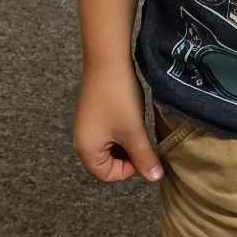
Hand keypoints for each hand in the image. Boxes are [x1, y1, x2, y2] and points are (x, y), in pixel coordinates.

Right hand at [73, 64, 163, 183]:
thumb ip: (144, 157)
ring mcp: (86, 125)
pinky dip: (121, 128)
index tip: (142, 151)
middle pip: (108, 162)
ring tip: (135, 124)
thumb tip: (155, 178)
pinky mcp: (92, 113)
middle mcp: (81, 139)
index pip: (108, 175)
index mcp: (86, 149)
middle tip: (140, 137)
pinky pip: (108, 132)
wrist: (108, 59)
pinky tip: (130, 114)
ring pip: (110, 146)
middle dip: (127, 154)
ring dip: (126, 140)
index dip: (129, 168)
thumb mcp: (134, 131)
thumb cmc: (118, 96)